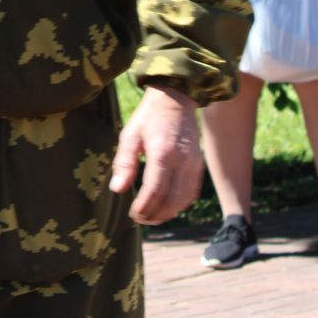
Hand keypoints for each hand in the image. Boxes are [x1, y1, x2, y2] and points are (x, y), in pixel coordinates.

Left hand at [108, 85, 203, 224]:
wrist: (176, 98)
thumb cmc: (149, 117)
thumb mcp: (130, 135)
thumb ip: (124, 163)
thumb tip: (117, 189)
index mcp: (162, 152)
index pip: (155, 190)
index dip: (144, 207)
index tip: (133, 214)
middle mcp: (182, 160)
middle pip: (171, 199)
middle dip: (156, 214)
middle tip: (141, 219)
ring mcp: (193, 163)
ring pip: (184, 198)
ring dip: (168, 213)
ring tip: (152, 217)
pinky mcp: (199, 163)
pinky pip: (192, 191)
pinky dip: (181, 204)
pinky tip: (168, 207)